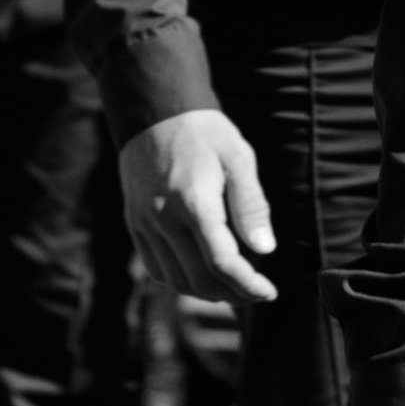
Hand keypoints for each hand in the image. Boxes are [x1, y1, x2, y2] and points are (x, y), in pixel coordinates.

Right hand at [119, 109, 277, 304]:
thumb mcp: (238, 158)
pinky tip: (200, 275)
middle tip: (256, 294)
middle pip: (199, 278)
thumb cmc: (204, 133)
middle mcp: (164, 218)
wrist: (154, 112)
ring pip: (175, 280)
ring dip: (206, 293)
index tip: (269, 292)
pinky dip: (179, 281)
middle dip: (232, 294)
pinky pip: (155, 268)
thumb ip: (251, 205)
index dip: (248, 284)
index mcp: (193, 202)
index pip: (222, 262)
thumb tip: (265, 249)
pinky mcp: (135, 224)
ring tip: (232, 289)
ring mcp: (145, 223)